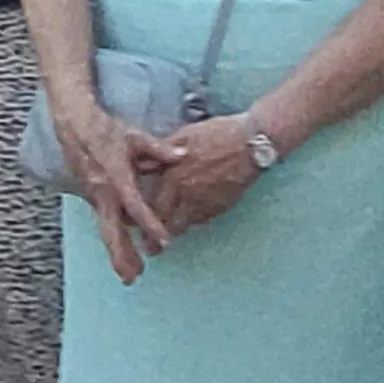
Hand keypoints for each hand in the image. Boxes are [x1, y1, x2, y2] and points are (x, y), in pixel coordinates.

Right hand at [49, 91, 170, 284]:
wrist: (74, 125)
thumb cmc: (105, 130)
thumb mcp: (134, 137)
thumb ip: (159, 149)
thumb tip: (183, 155)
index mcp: (117, 177)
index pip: (136, 207)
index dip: (151, 224)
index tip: (164, 241)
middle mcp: (103, 192)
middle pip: (112, 231)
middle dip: (122, 255)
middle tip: (133, 277)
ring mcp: (95, 197)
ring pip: (107, 231)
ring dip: (117, 253)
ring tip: (129, 275)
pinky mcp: (93, 198)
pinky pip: (105, 223)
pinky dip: (113, 239)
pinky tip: (123, 254)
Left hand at [131, 114, 269, 237]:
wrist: (250, 145)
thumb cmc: (217, 135)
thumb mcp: (183, 136)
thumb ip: (160, 153)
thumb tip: (141, 164)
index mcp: (172, 175)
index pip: (149, 204)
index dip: (140, 218)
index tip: (133, 226)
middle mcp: (185, 194)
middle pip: (163, 222)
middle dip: (154, 238)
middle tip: (149, 248)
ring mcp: (203, 204)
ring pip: (182, 226)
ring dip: (173, 234)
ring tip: (164, 243)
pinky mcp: (218, 208)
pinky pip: (200, 221)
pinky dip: (192, 223)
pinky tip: (188, 223)